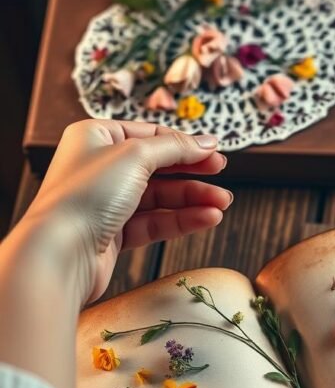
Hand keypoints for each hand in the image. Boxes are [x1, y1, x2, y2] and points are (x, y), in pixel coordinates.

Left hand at [26, 120, 231, 302]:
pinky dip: (181, 219)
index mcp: (95, 137)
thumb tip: (206, 141)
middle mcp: (98, 168)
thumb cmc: (86, 195)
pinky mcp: (112, 235)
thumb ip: (175, 147)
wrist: (59, 253)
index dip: (183, 142)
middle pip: (157, 166)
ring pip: (159, 197)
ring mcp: (105, 203)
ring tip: (222, 204)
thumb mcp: (136, 155)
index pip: (149, 134)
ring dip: (193, 199)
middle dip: (192, 172)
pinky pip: (154, 222)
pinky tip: (207, 218)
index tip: (215, 151)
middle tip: (221, 173)